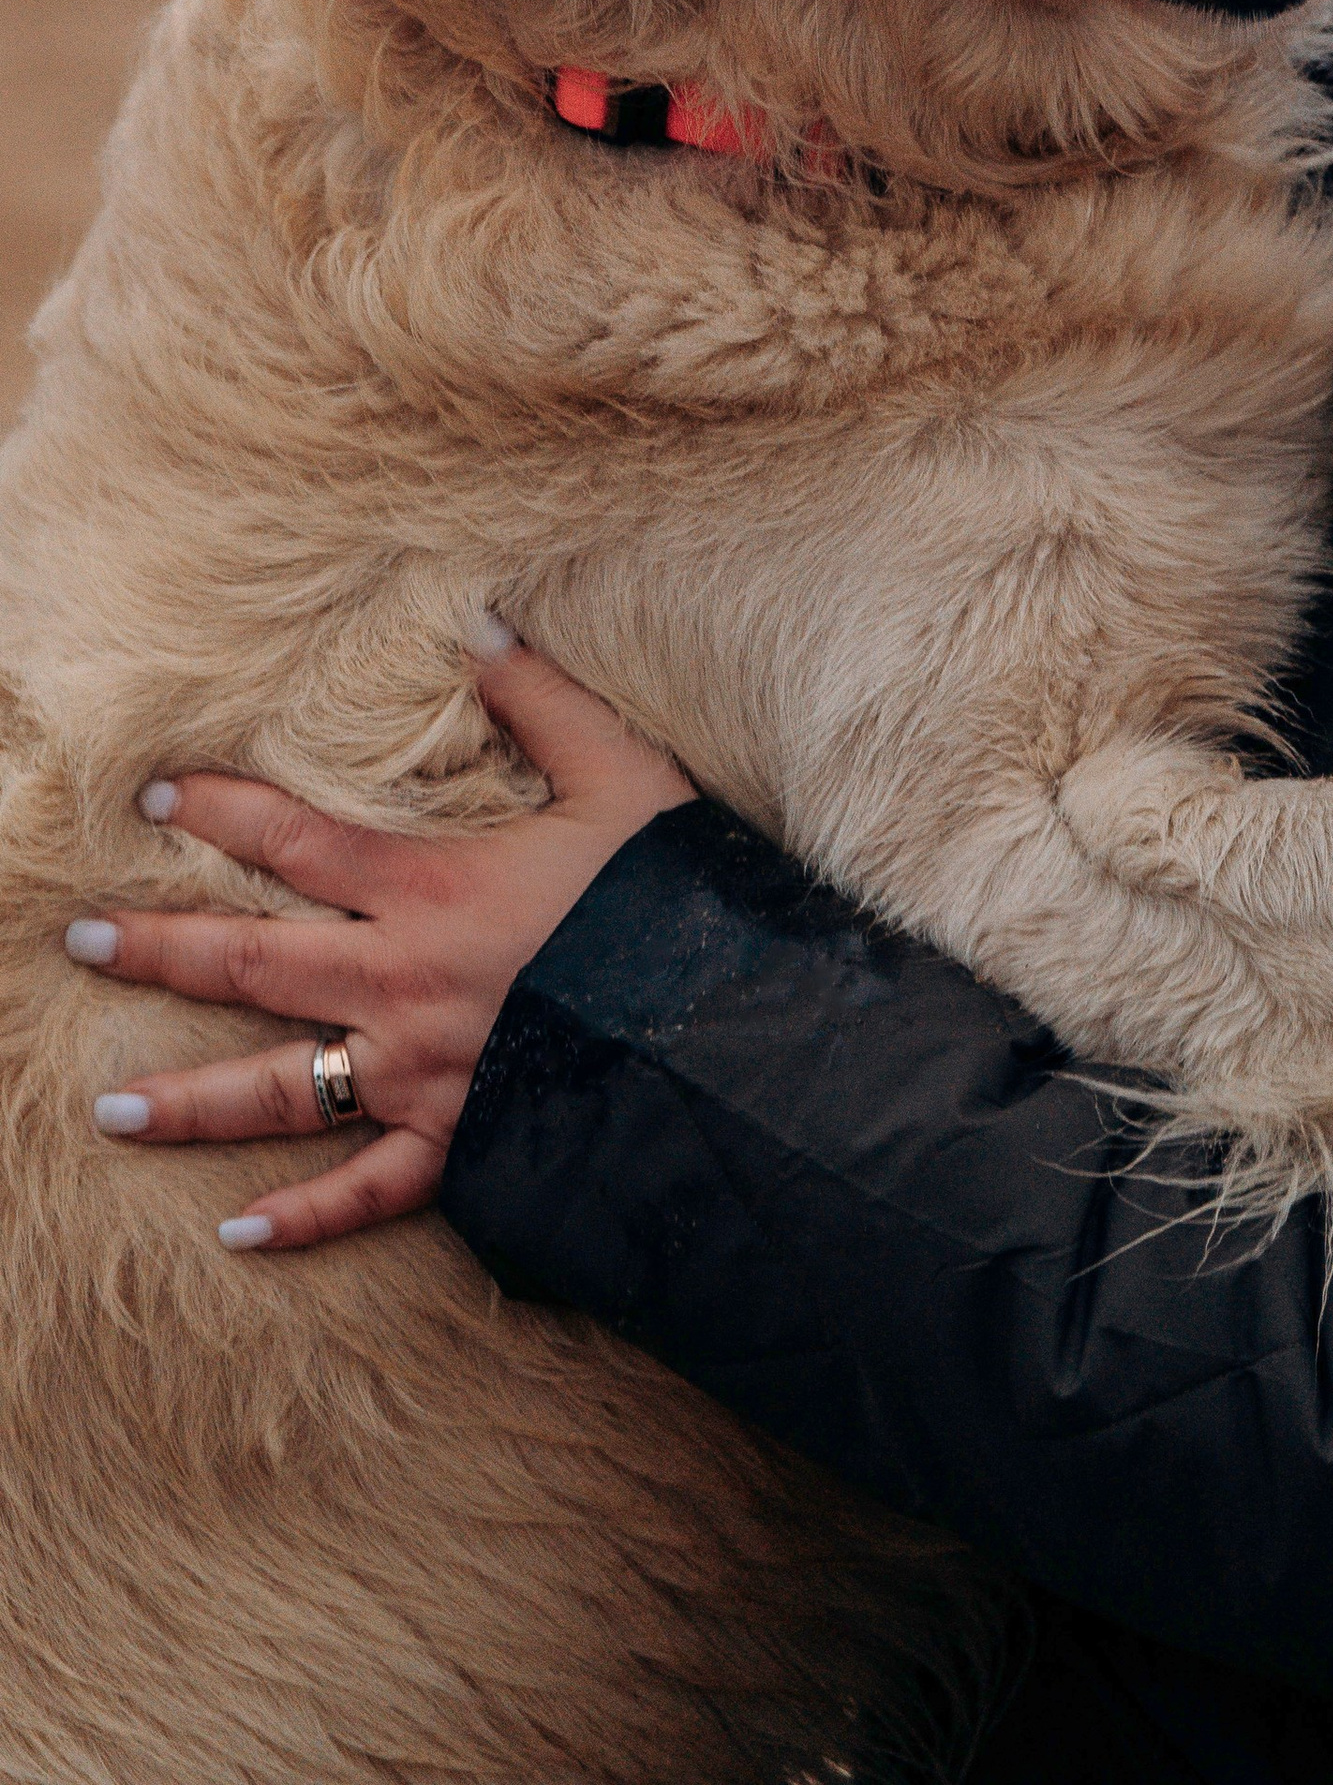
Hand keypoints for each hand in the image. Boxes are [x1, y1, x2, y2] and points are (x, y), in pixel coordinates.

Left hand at [63, 624, 693, 1253]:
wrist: (726, 1029)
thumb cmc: (672, 896)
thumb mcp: (621, 774)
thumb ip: (543, 698)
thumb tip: (479, 624)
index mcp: (432, 889)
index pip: (297, 841)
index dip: (221, 814)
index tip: (154, 799)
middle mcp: (402, 985)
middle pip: (253, 964)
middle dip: (159, 950)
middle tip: (78, 943)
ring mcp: (420, 1075)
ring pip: (279, 1090)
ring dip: (187, 1100)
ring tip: (106, 1107)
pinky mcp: (457, 1145)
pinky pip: (365, 1192)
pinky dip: (302, 1220)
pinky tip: (236, 1236)